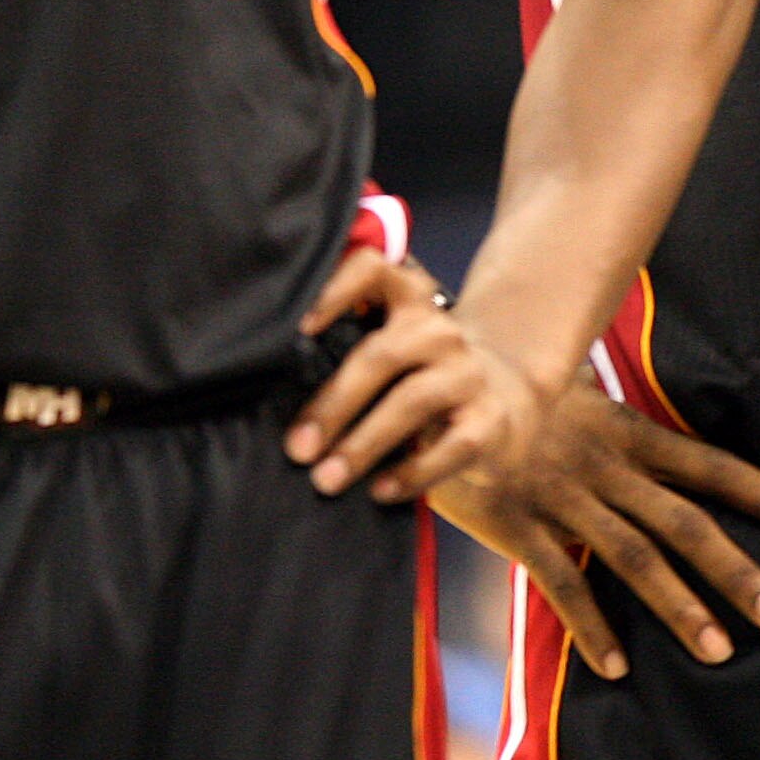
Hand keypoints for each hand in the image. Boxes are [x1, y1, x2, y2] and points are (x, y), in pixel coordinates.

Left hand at [287, 248, 536, 504]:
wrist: (493, 403)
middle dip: (334, 406)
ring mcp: (467, 371)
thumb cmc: (410, 378)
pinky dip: (411, 473)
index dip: (334, 290)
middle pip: (381, 355)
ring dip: (364, 443)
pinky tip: (379, 492)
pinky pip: (449, 447)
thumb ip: (340, 349)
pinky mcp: (488, 418)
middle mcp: (437, 327)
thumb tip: (266, 390)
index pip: (371, 268)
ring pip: (412, 400)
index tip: (299, 328)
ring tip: (327, 479)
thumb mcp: (383, 346)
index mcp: (405, 297)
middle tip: (298, 449)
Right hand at [435, 381, 759, 680]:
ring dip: (678, 606)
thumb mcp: (584, 394)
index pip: (710, 465)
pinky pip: (560, 580)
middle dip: (735, 569)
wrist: (444, 382)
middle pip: (683, 522)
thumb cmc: (521, 391)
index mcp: (627, 432)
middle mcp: (605, 466)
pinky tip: (615, 666)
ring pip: (632, 557)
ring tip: (719, 650)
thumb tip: (671, 438)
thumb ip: (628, 425)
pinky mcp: (517, 523)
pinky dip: (589, 624)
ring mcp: (562, 497)